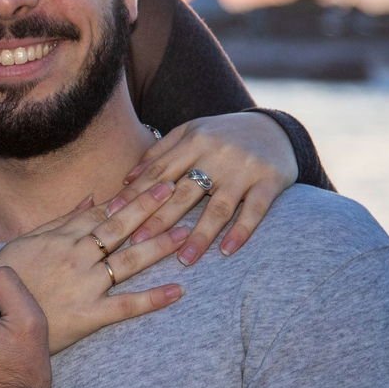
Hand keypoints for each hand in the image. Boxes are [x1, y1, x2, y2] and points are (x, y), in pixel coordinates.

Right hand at [0, 183, 188, 353]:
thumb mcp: (25, 242)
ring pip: (128, 261)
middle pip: (119, 227)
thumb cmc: (7, 280)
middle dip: (149, 206)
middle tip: (176, 188)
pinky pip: (126, 306)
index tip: (154, 179)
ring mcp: (85, 285)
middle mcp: (77, 257)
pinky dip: (153, 299)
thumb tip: (91, 198)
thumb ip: (61, 221)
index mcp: (62, 238)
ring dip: (158, 246)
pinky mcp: (89, 315)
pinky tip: (177, 291)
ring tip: (185, 232)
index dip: (130, 196)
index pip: (102, 212)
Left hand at [114, 112, 296, 261]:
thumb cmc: (223, 135)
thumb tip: (127, 180)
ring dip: (200, 235)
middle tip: (137, 244)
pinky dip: (241, 231)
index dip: (135, 196)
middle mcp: (217, 153)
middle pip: (183, 192)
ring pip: (219, 206)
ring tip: (184, 259)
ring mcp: (244, 168)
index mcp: (194, 141)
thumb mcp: (191, 133)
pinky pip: (255, 210)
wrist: (275, 128)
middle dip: (158, 219)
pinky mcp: (270, 180)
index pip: (159, 172)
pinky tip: (227, 251)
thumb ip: (160, 153)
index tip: (113, 217)